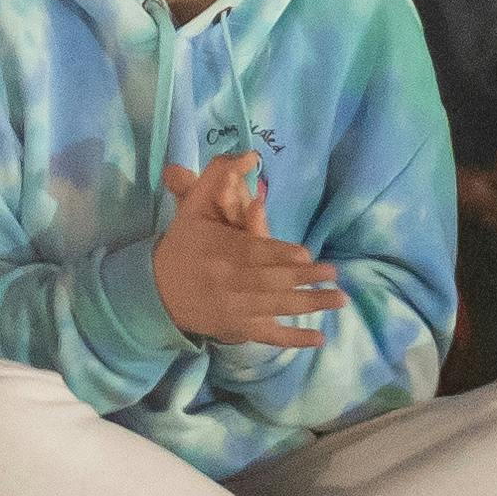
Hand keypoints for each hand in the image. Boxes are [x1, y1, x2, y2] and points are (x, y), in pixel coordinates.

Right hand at [149, 150, 338, 351]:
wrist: (157, 290)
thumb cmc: (184, 244)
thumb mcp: (194, 207)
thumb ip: (218, 176)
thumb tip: (250, 156)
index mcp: (222, 251)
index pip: (255, 254)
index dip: (281, 255)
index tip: (306, 255)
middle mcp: (230, 282)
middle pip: (271, 282)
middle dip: (305, 279)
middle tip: (334, 274)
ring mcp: (236, 309)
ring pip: (276, 308)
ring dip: (310, 304)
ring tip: (339, 299)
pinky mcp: (238, 328)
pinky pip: (269, 336)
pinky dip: (294, 339)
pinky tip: (319, 339)